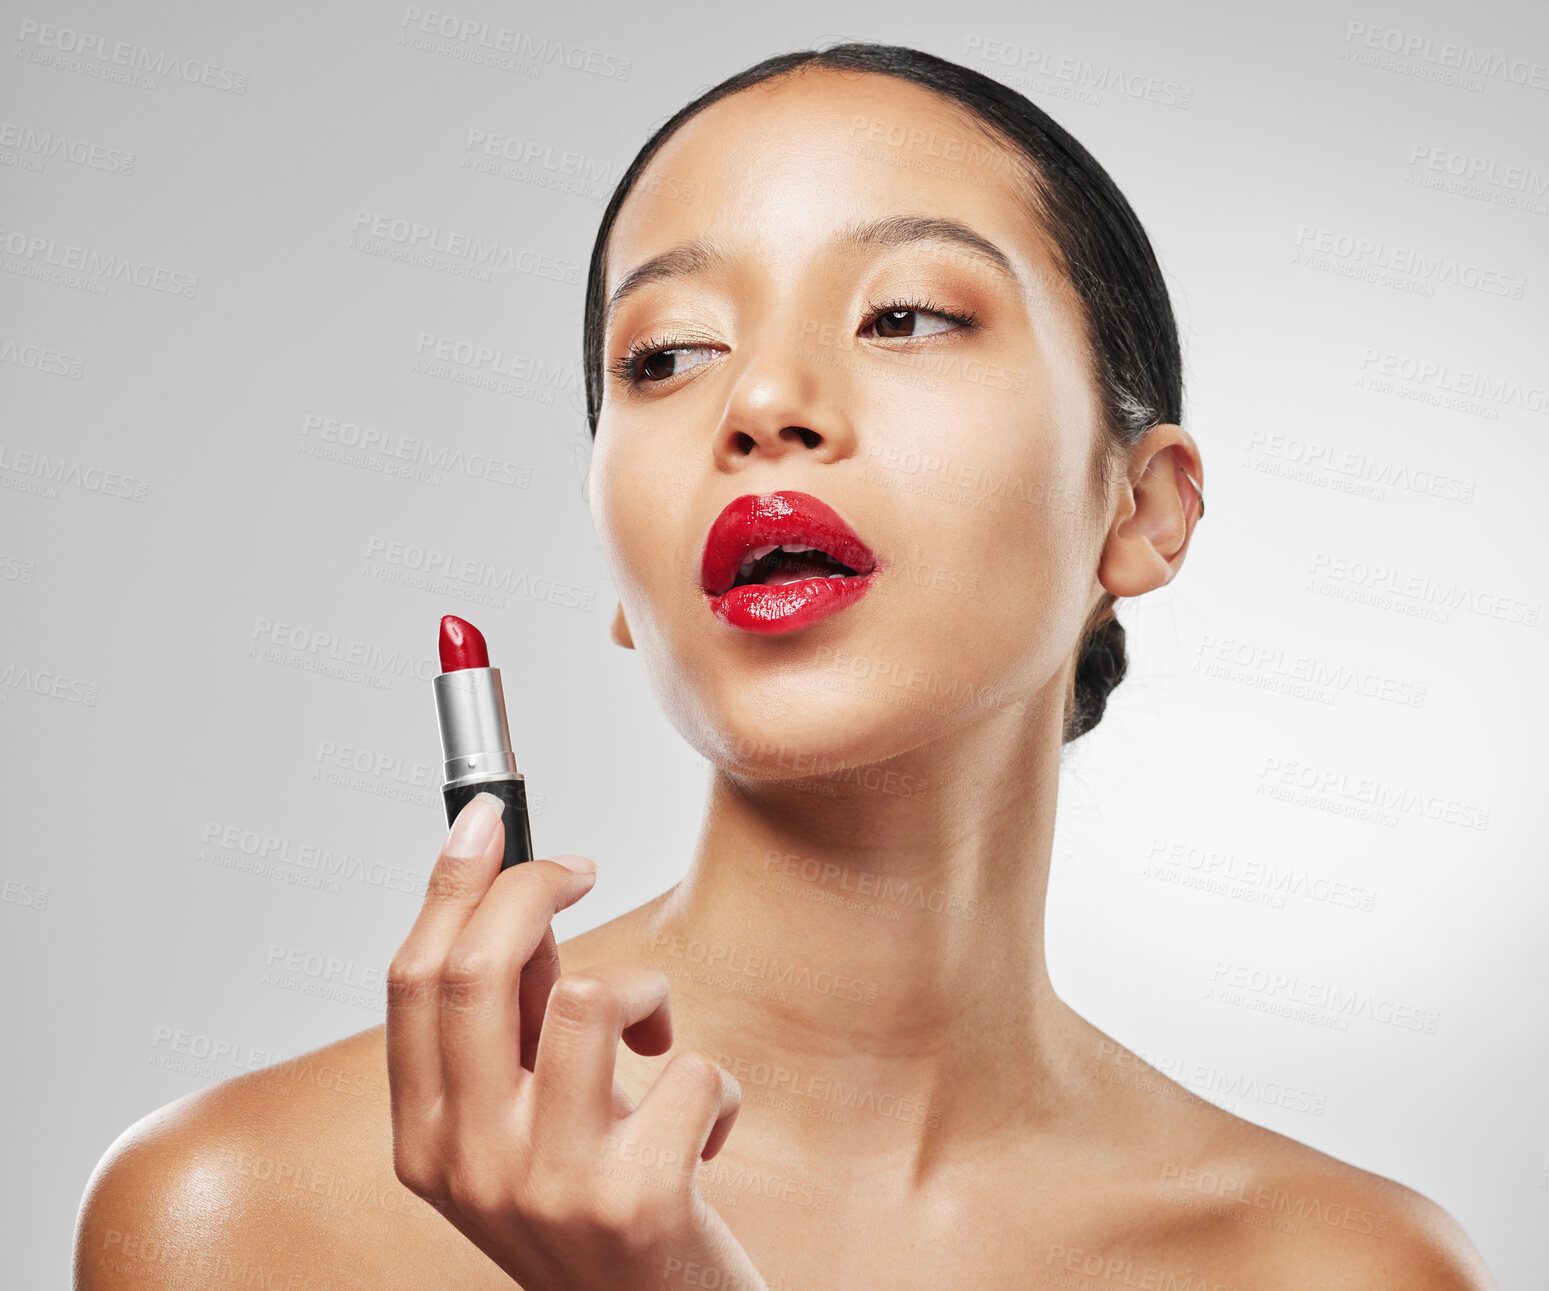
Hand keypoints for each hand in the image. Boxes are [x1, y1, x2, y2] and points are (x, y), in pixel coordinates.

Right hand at [386, 791, 767, 1290]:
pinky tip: (706, 1130)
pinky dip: (715, 1082)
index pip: (414, 980)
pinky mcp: (638, 1204)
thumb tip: (521, 897)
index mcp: (428, 1141)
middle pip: (479, 972)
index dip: (452, 885)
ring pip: (590, 998)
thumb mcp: (536, 1118)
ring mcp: (550, 1188)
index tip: (489, 821)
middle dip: (532, 885)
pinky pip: (688, 1071)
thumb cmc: (603, 1210)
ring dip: (647, 993)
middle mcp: (472, 1167)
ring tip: (658, 1043)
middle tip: (580, 868)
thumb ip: (519, 1018)